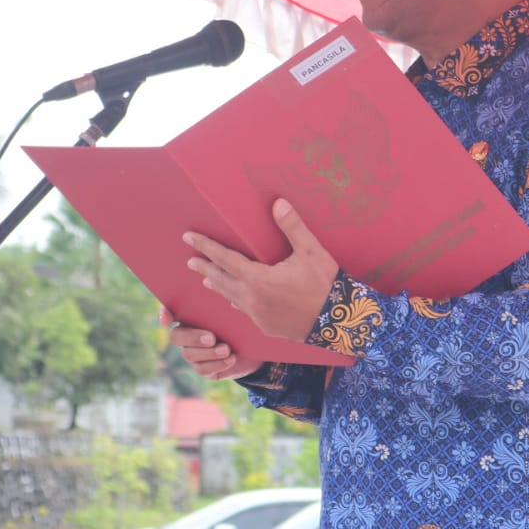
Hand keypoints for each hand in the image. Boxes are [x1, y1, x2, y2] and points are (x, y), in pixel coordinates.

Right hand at [159, 305, 263, 381]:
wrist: (253, 349)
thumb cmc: (241, 324)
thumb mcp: (236, 314)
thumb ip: (228, 307)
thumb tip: (232, 303)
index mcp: (191, 315)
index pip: (170, 311)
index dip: (164, 313)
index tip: (167, 320)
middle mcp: (187, 333)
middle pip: (176, 336)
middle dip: (193, 338)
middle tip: (211, 338)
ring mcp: (192, 352)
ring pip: (189, 354)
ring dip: (209, 353)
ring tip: (226, 349)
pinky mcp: (202, 368)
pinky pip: (202, 369)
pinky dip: (217, 364)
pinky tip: (231, 359)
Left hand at [183, 199, 337, 342]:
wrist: (339, 322)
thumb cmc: (325, 284)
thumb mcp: (311, 252)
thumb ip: (292, 227)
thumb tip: (278, 202)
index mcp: (258, 279)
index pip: (224, 258)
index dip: (206, 246)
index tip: (189, 237)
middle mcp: (252, 299)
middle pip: (221, 280)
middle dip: (205, 269)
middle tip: (190, 261)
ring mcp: (258, 316)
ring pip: (231, 298)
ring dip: (218, 286)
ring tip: (206, 280)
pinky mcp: (267, 326)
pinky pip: (245, 311)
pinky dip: (236, 301)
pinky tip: (235, 301)